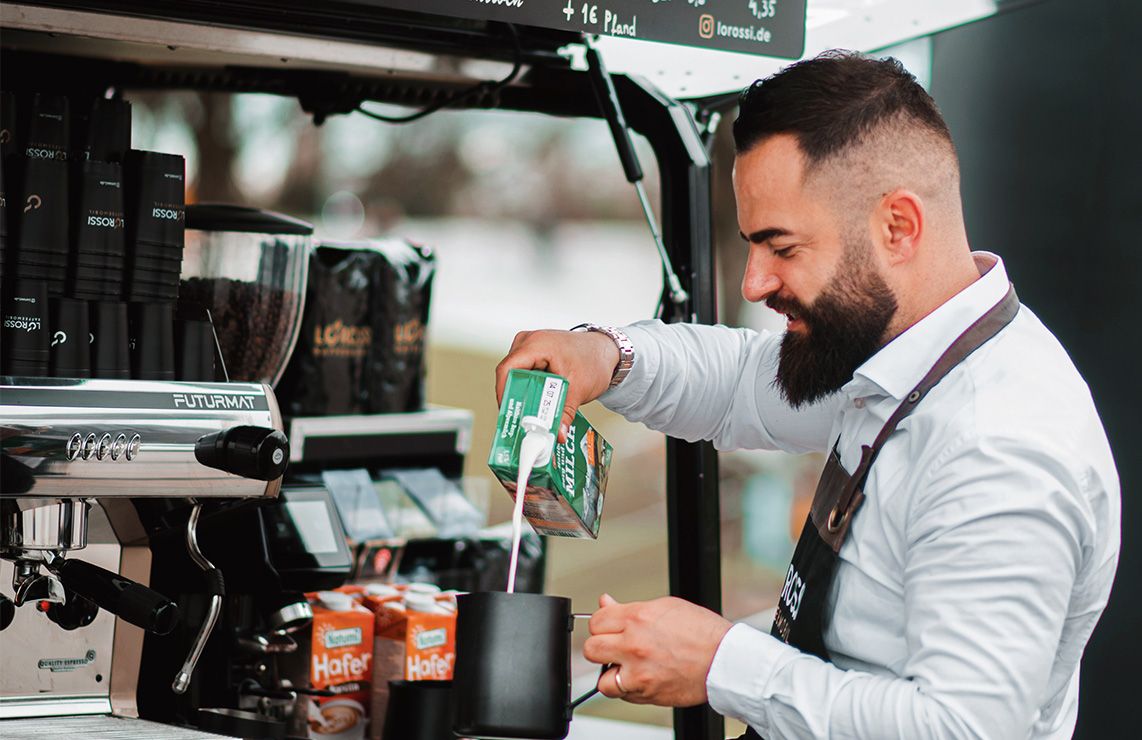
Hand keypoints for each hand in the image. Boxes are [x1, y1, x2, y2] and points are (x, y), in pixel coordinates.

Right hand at [495, 329, 619, 441]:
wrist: (605, 351)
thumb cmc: (594, 359)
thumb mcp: (579, 389)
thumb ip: (565, 413)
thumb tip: (557, 434)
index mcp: (537, 344)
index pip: (508, 369)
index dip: (504, 393)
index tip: (509, 412)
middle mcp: (528, 342)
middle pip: (509, 375)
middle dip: (514, 400)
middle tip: (520, 421)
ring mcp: (528, 348)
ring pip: (514, 377)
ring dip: (520, 397)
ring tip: (528, 417)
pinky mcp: (531, 356)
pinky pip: (521, 375)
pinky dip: (527, 391)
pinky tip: (534, 406)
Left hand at [584, 594, 732, 706]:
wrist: (725, 660)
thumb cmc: (702, 632)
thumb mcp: (665, 607)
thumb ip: (630, 608)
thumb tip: (606, 603)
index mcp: (637, 618)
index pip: (596, 621)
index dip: (602, 624)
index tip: (608, 628)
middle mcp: (634, 645)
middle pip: (591, 649)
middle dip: (601, 647)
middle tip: (614, 647)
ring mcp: (638, 672)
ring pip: (602, 679)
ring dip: (611, 674)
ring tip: (626, 668)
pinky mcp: (646, 693)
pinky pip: (622, 695)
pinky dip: (627, 689)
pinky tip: (640, 679)